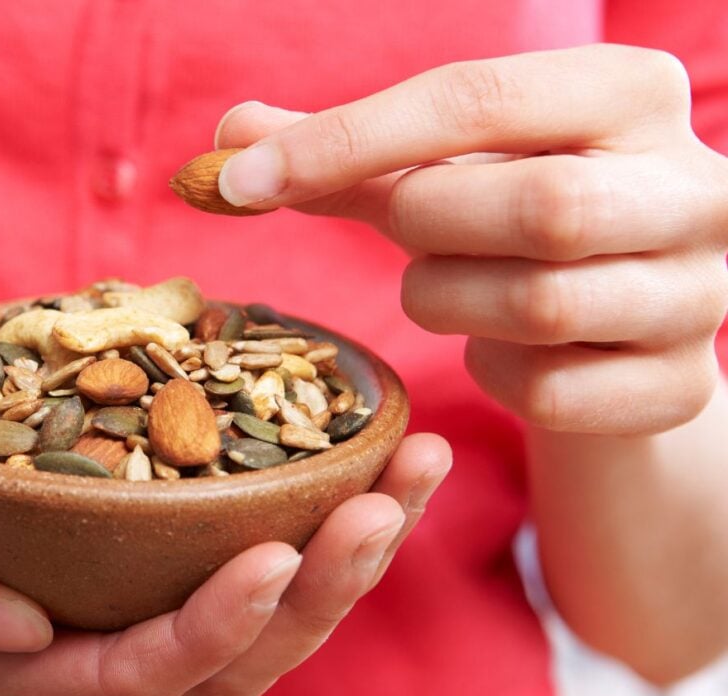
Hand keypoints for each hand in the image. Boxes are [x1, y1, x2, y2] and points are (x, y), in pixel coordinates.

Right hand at [0, 307, 451, 695]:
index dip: (209, 632)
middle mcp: (91, 633)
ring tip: (413, 469)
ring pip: (270, 608)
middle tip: (376, 509)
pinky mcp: (169, 521)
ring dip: (351, 552)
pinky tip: (390, 441)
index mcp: (14, 654)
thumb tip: (18, 636)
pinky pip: (265, 531)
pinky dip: (334, 494)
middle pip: (231, 661)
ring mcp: (138, 579)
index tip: (273, 555)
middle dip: (316, 597)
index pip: (132, 676)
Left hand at [215, 44, 727, 434]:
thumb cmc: (511, 217)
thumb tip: (226, 137)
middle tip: (401, 233)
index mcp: (630, 92)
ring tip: (449, 284)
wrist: (622, 314)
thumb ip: (346, 152)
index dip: (344, 141)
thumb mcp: (440, 168)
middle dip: (426, 226)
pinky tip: (495, 346)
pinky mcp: (682, 387)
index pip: (475, 98)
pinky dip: (491, 374)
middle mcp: (697, 186)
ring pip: (538, 305)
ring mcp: (702, 294)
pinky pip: (550, 392)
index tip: (239, 180)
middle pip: (534, 205)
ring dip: (448, 301)